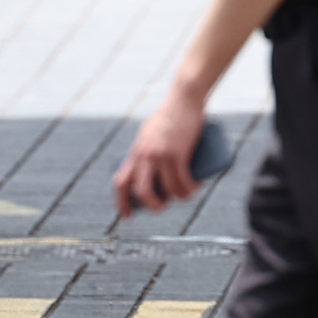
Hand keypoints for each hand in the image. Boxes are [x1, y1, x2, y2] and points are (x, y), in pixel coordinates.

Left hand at [112, 87, 204, 215]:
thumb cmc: (168, 118)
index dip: (121, 203)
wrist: (182, 100)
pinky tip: (196, 188)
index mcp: (135, 152)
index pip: (120, 182)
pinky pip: (183, 182)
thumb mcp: (150, 136)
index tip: (127, 217)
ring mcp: (160, 155)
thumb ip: (148, 152)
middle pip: (141, 192)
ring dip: (180, 198)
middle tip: (164, 206)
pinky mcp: (178, 153)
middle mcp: (144, 155)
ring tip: (188, 193)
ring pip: (168, 191)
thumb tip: (153, 176)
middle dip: (153, 206)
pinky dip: (191, 189)